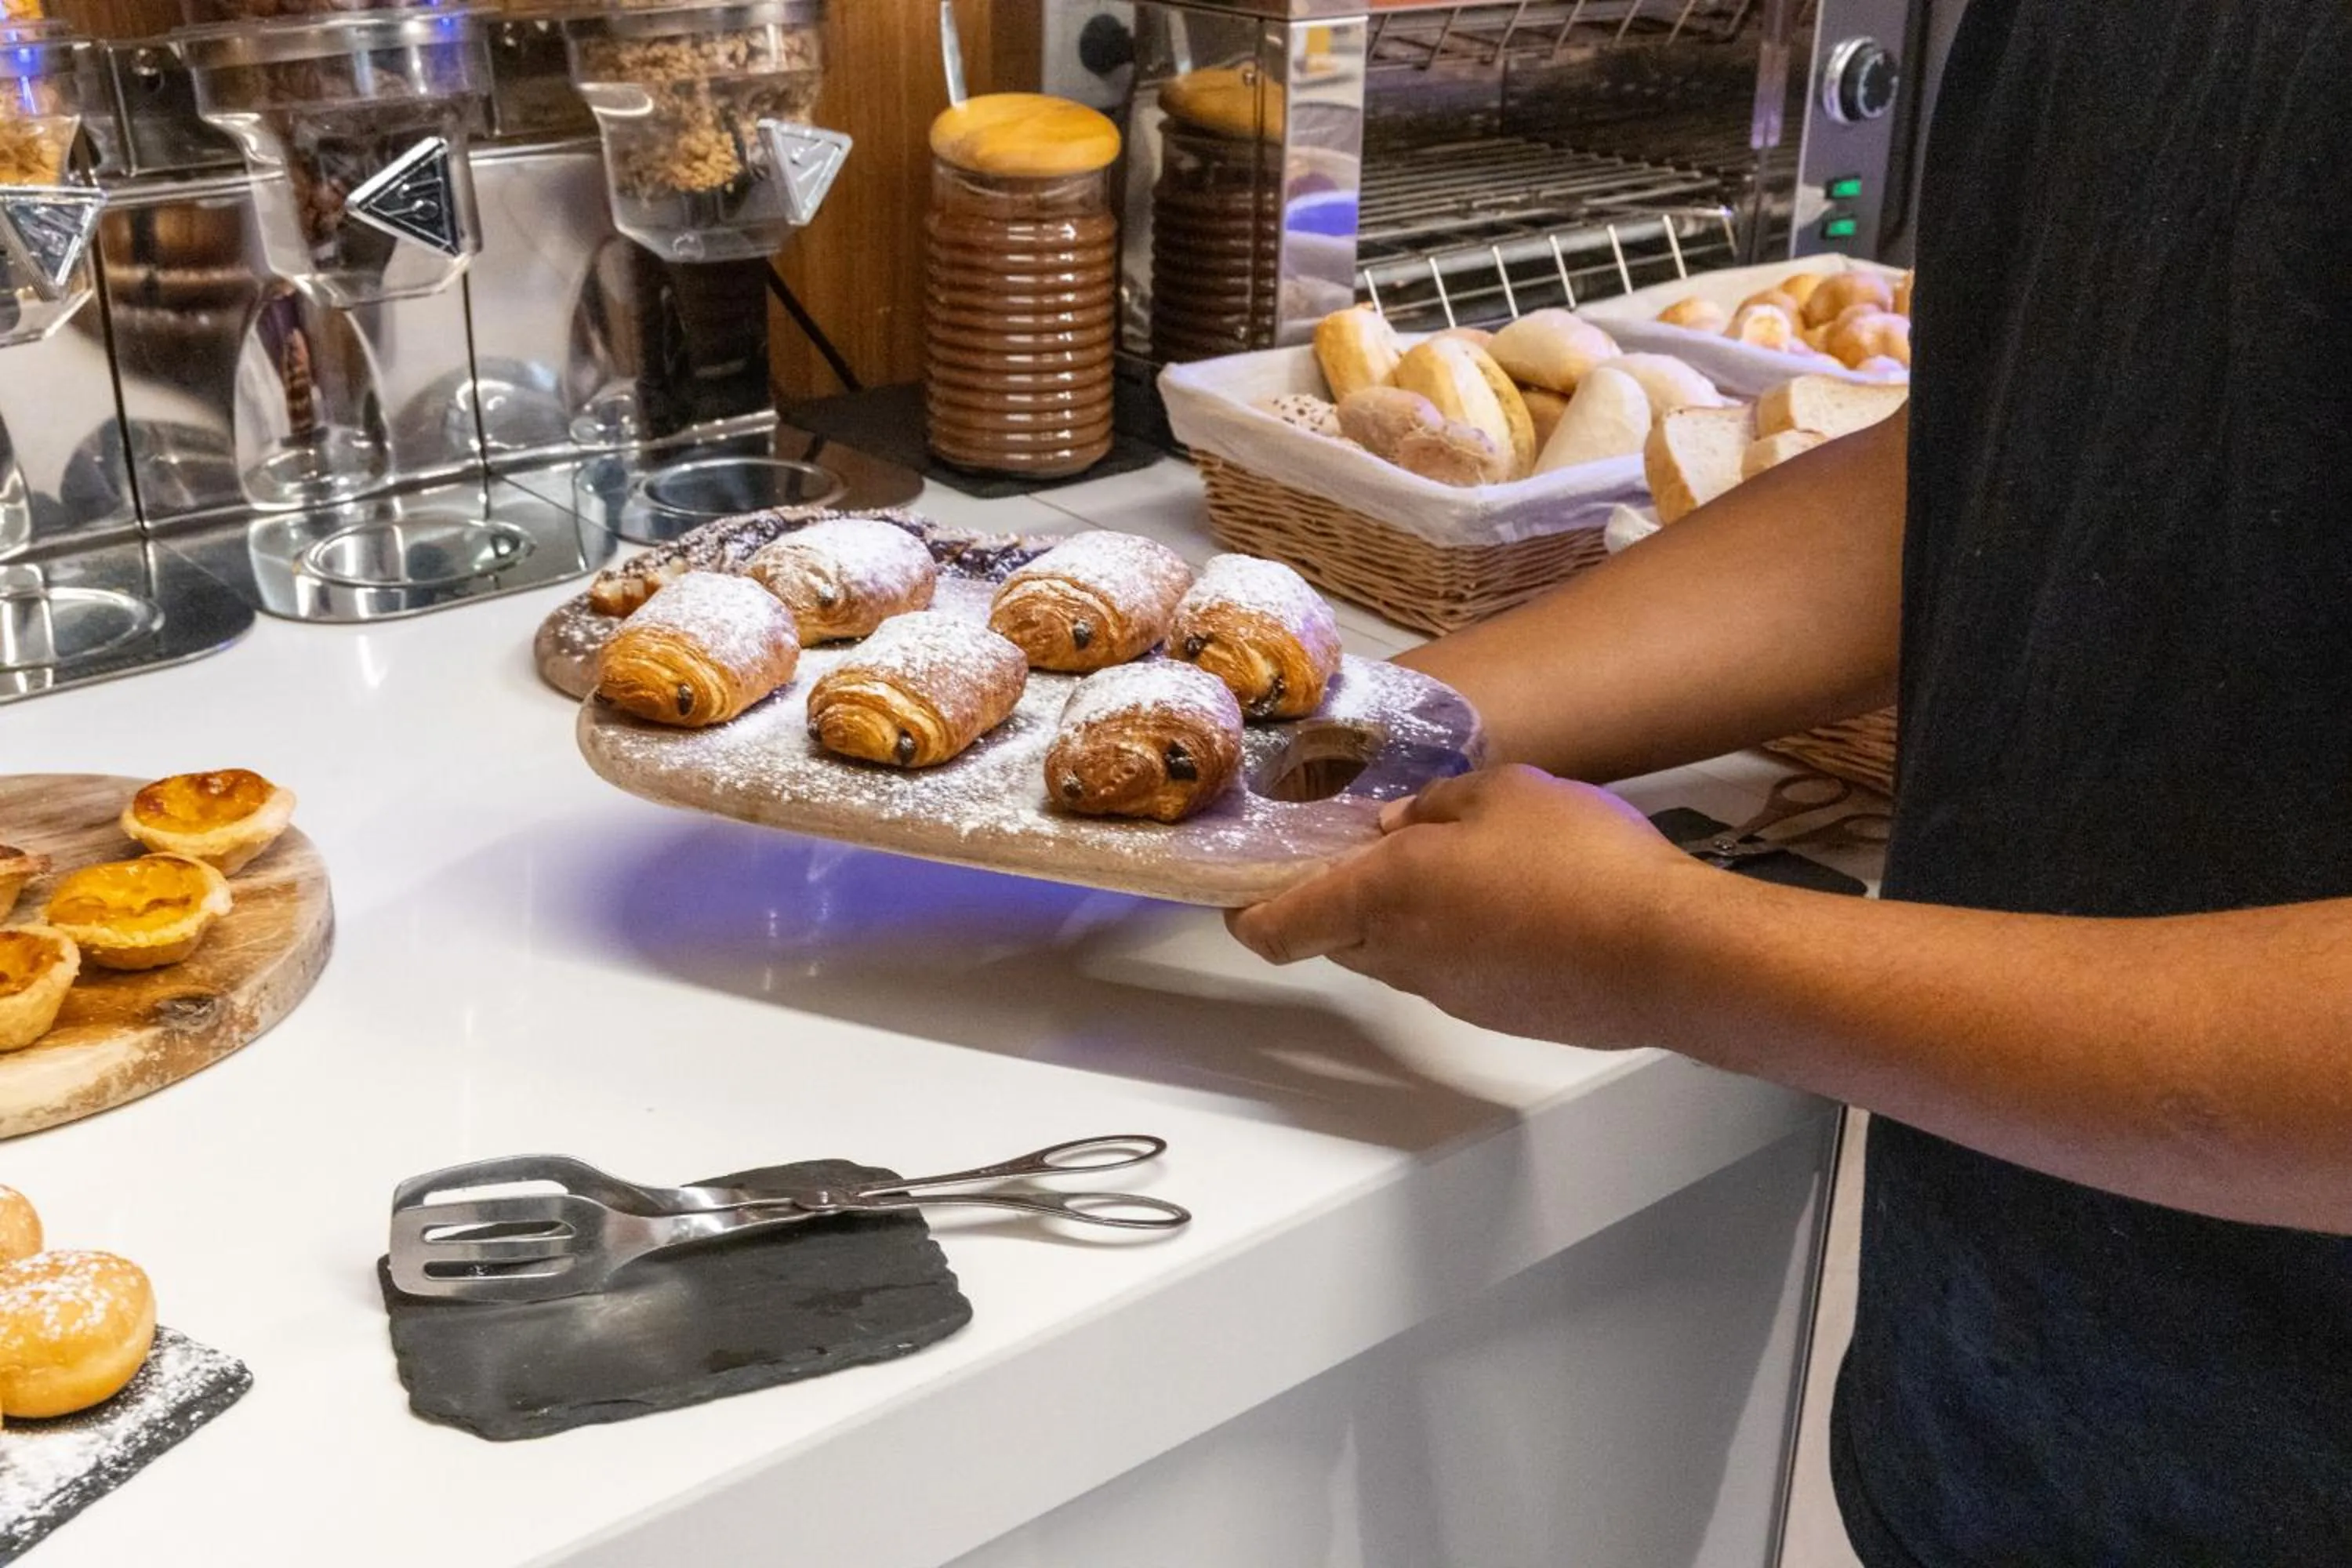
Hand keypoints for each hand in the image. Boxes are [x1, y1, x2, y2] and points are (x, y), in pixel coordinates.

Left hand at [1226, 766, 1726, 1047]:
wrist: (1668, 956)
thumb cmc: (1581, 860)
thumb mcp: (1502, 791)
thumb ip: (1434, 805)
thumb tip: (1396, 824)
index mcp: (1380, 896)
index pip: (1273, 927)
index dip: (1242, 909)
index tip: (1237, 883)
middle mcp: (1400, 957)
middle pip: (1328, 938)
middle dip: (1328, 898)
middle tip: (1361, 846)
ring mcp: (1449, 994)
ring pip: (1391, 955)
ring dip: (1397, 917)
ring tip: (1452, 863)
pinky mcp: (1498, 1013)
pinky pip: (1450, 972)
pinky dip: (1455, 939)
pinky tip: (1511, 902)